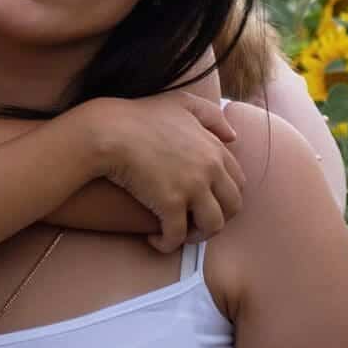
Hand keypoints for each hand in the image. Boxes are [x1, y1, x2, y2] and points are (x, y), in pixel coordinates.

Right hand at [81, 90, 245, 253]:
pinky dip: (168, 244)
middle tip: (195, 222)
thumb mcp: (182, 103)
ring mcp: (192, 187)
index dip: (224, 197)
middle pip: (232, 207)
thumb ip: (211, 116)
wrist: (110, 130)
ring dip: (197, 236)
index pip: (238, 182)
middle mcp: (210, 169)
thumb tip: (233, 136)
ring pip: (213, 226)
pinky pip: (177, 236)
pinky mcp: (169, 204)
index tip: (205, 202)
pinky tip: (155, 240)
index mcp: (214, 149)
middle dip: (217, 218)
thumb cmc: (140, 116)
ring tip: (179, 234)